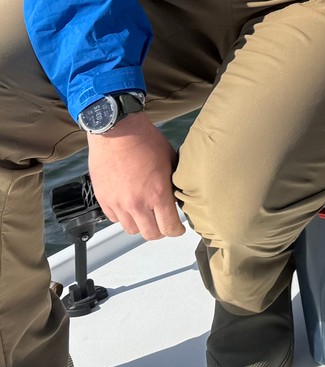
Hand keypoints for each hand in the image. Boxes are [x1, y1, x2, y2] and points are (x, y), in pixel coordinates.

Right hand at [86, 113, 183, 239]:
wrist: (117, 132)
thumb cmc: (146, 141)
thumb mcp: (170, 160)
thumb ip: (173, 182)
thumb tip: (178, 194)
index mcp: (158, 193)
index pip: (169, 226)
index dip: (177, 231)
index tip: (178, 229)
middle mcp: (137, 203)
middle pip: (150, 234)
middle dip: (161, 232)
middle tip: (164, 225)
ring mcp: (119, 203)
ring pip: (131, 229)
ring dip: (141, 225)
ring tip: (147, 215)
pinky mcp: (104, 200)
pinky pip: (115, 219)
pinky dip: (124, 216)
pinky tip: (130, 206)